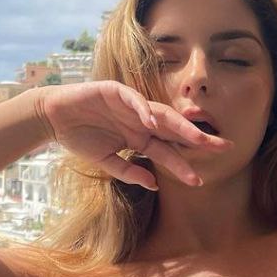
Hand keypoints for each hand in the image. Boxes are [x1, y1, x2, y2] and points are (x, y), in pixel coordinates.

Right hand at [33, 79, 233, 191]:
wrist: (53, 118)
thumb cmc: (79, 138)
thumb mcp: (105, 162)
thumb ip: (128, 171)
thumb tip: (154, 185)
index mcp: (140, 137)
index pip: (168, 152)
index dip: (183, 165)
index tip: (200, 180)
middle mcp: (140, 121)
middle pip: (174, 130)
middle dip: (198, 138)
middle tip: (223, 147)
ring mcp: (130, 106)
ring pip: (161, 114)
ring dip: (180, 124)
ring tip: (198, 137)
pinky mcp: (114, 91)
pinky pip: (132, 100)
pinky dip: (142, 109)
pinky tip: (152, 121)